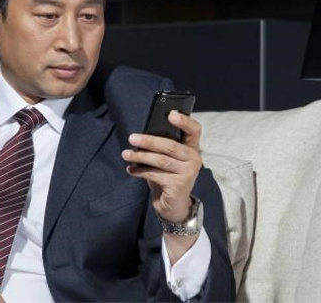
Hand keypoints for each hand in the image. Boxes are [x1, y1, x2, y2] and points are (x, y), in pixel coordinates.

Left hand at [122, 110, 202, 261]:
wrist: (173, 206)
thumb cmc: (168, 178)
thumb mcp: (167, 161)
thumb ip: (161, 149)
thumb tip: (141, 138)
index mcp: (192, 149)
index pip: (194, 130)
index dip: (184, 121)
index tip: (170, 113)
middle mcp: (194, 159)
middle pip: (170, 145)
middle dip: (149, 141)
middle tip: (132, 138)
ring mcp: (188, 173)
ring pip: (160, 160)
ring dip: (140, 156)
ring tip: (126, 154)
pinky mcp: (179, 185)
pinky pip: (155, 174)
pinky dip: (140, 171)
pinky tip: (131, 169)